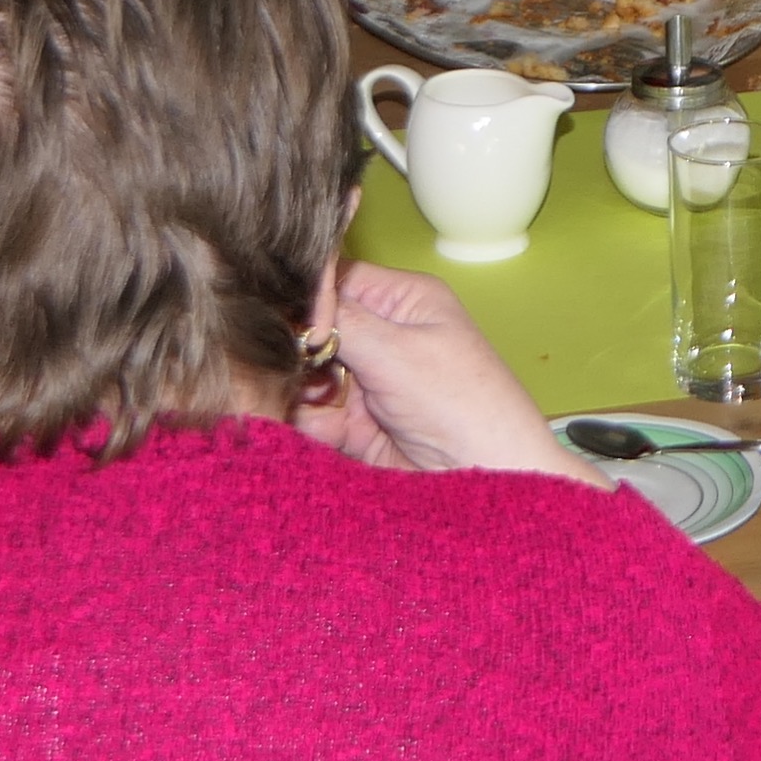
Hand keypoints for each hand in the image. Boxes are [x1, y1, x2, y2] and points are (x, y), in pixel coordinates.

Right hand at [292, 260, 608, 485]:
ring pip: (308, 376)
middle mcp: (385, 337)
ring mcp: (370, 383)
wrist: (490, 482)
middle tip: (290, 363)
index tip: (270, 309)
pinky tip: (319, 428)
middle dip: (297, 348)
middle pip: (315, 330)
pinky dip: (307, 423)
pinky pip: (314, 417)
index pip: (337, 278)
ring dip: (299, 389)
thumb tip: (286, 295)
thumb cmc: (461, 405)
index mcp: (405, 302)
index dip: (303, 293)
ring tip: (308, 399)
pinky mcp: (358, 428)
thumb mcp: (396, 352)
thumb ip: (338, 321)